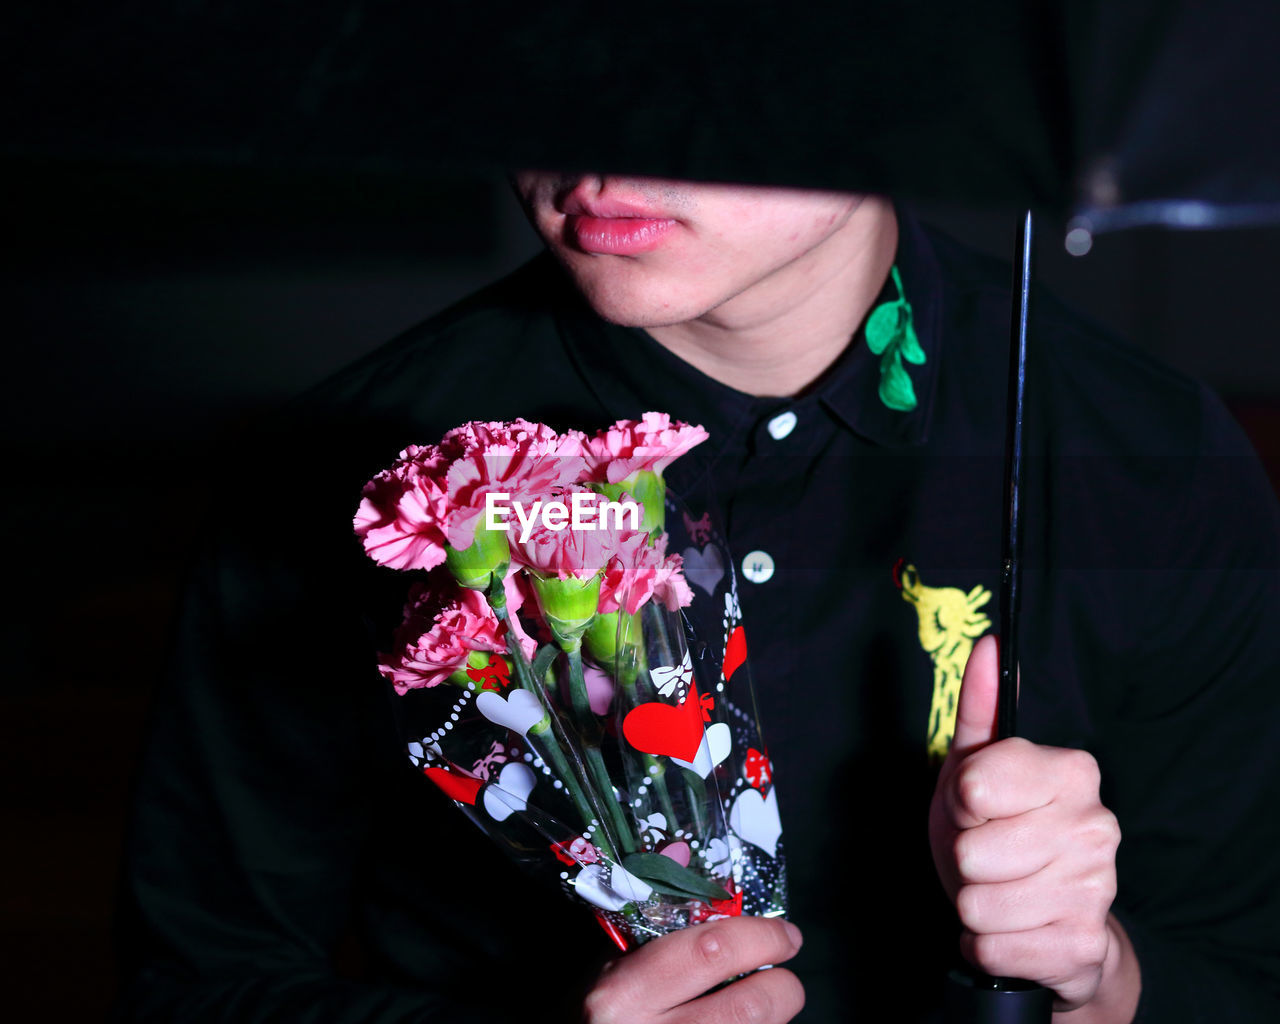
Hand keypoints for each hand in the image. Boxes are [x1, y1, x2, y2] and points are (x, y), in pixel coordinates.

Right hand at [582, 915, 804, 1023]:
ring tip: (760, 1006)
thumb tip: (704, 881)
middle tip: (785, 977)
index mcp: (624, 993)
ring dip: (772, 1019)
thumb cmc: (588, 1018)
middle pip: (750, 1008)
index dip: (760, 937)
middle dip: (784, 987)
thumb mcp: (609, 970)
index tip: (784, 934)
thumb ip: (657, 933)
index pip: (711, 951)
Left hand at [929, 636, 1136, 1017]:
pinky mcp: (1084, 946)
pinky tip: (1012, 928)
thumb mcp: (975, 768)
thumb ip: (979, 707)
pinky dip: (987, 943)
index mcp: (1072, 772)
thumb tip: (989, 644)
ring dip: (975, 904)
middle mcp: (1097, 826)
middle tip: (990, 856)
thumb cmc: (999, 833)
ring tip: (1001, 890)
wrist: (1045, 920)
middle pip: (973, 850)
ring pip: (979, 902)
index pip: (975, 784)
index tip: (976, 806)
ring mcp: (1097, 889)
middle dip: (966, 858)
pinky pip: (993, 946)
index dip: (960, 801)